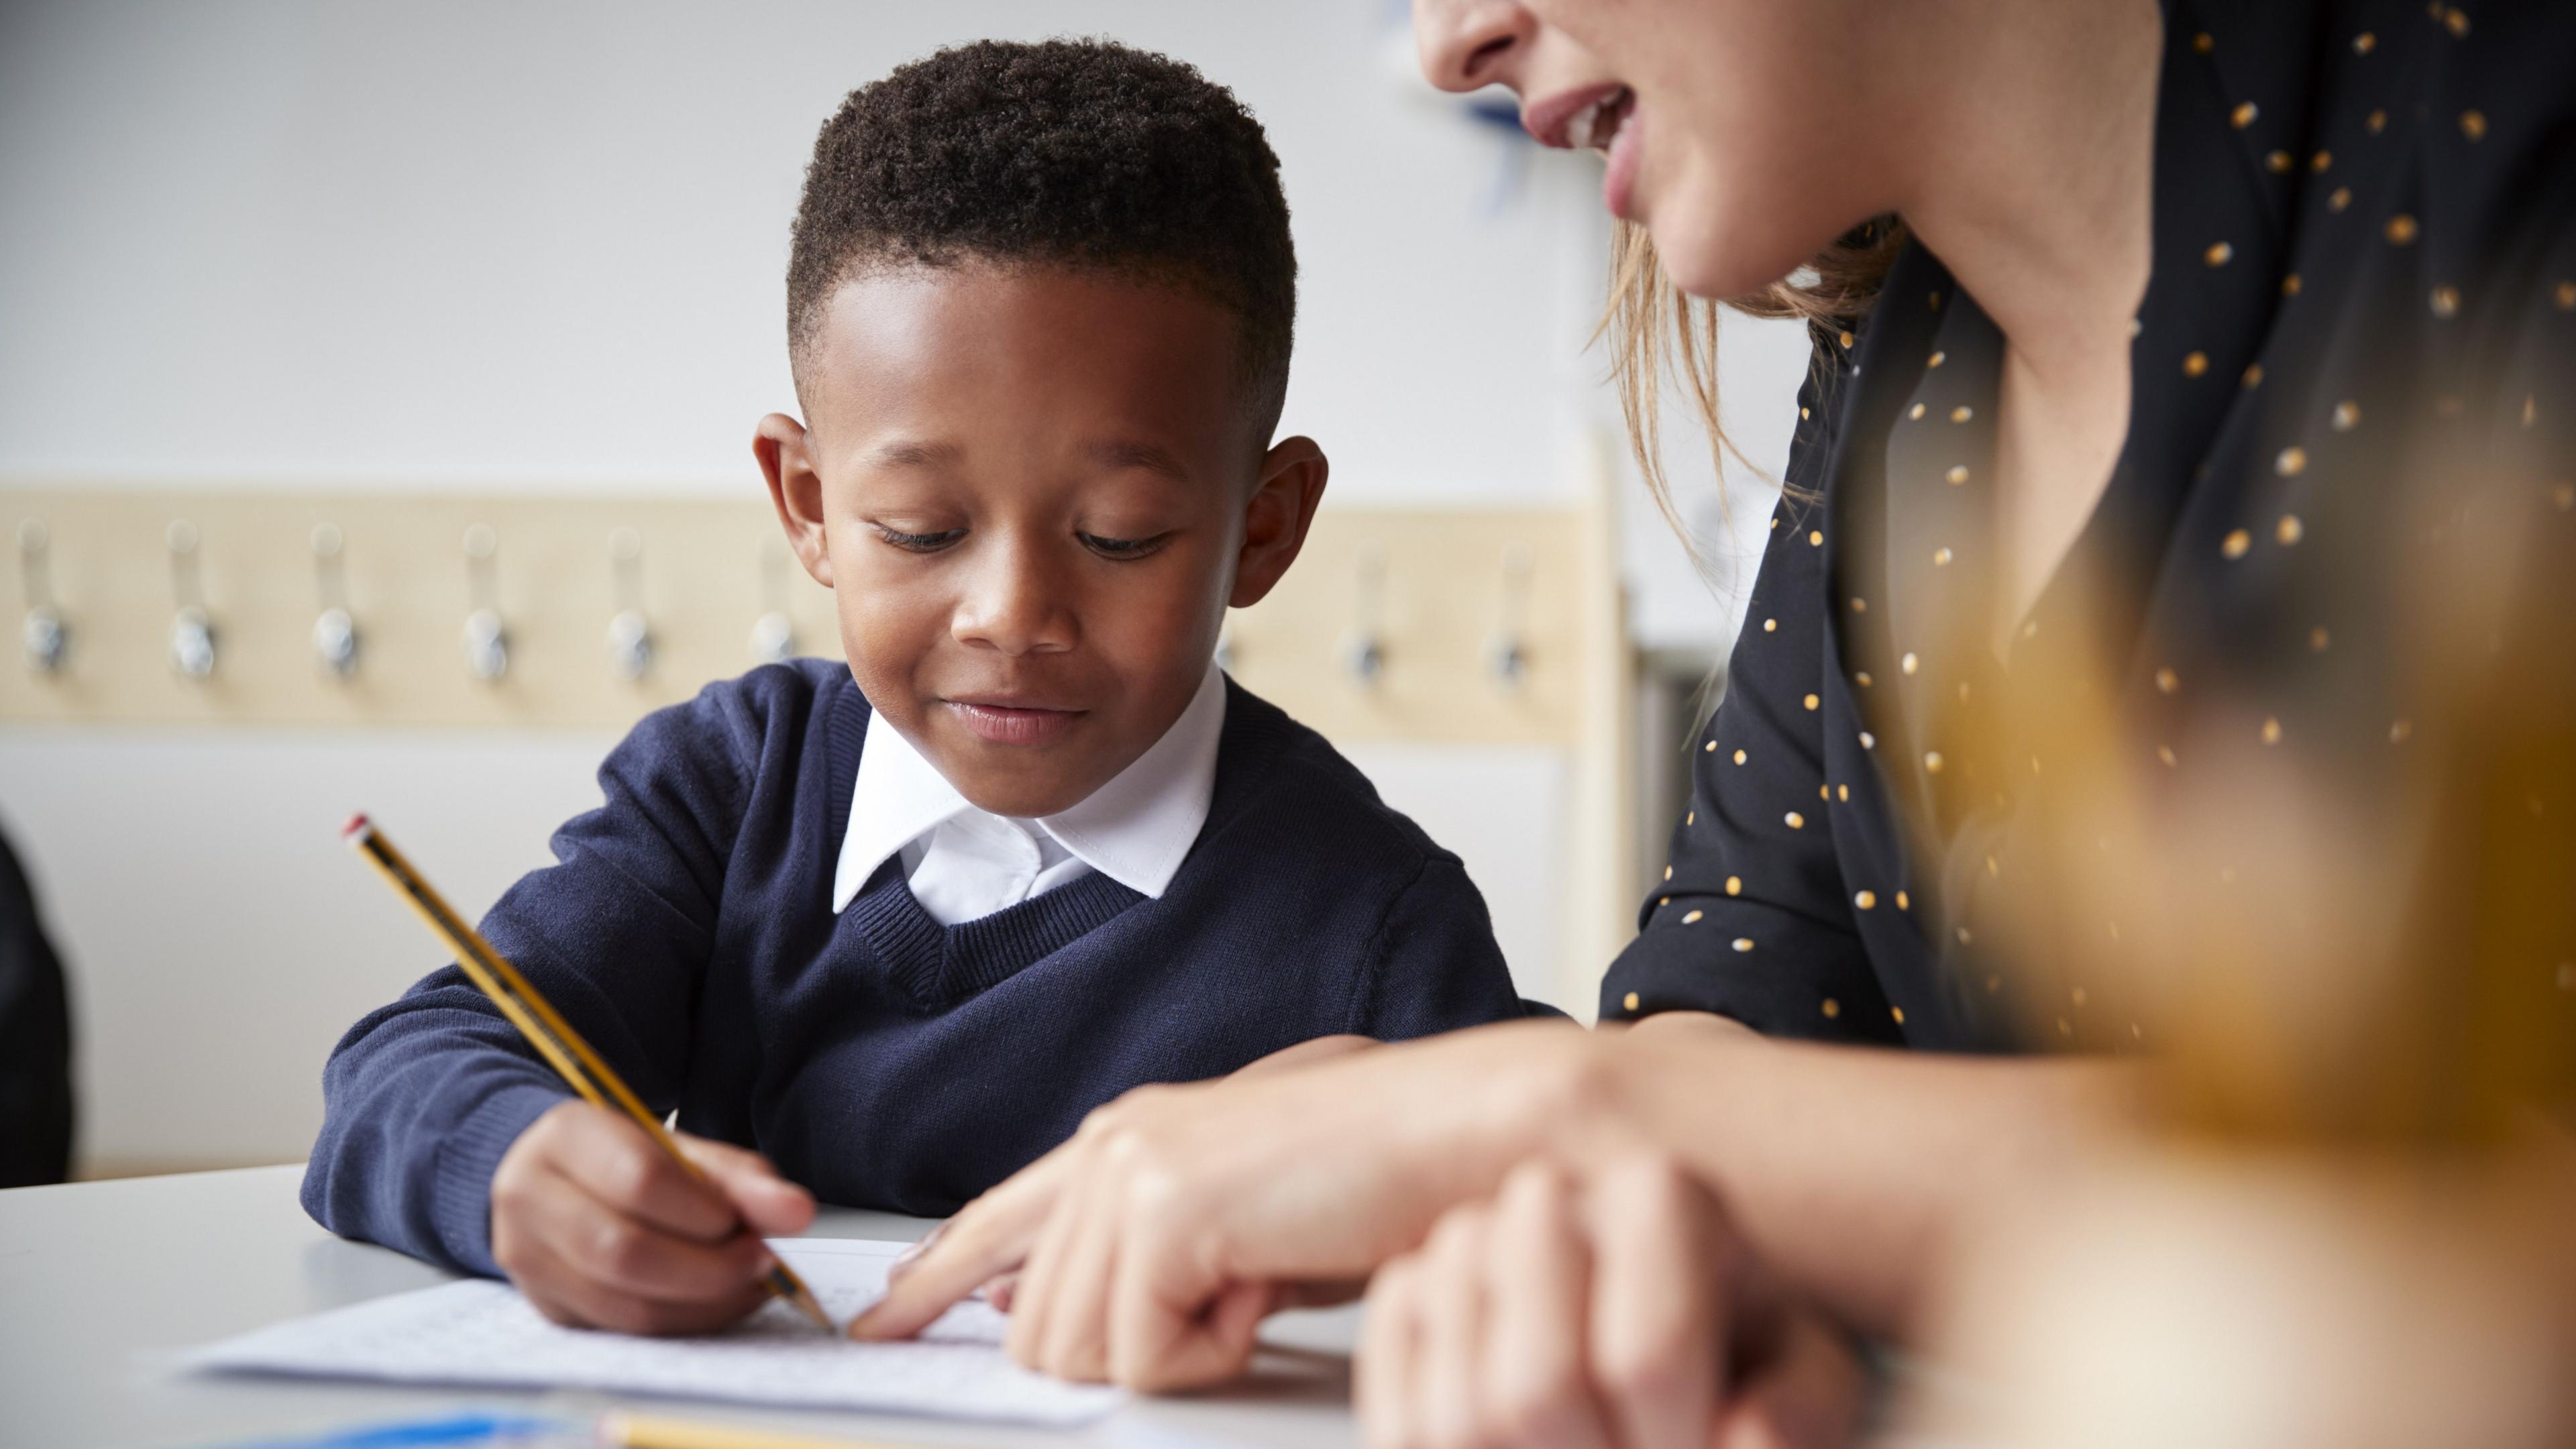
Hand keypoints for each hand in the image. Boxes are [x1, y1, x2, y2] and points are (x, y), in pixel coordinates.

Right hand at [490, 1099, 815, 1333]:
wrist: (556, 1179)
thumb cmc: (627, 1159)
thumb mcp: (684, 1151)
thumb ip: (742, 1180)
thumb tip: (796, 1213)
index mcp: (565, 1137)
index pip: (640, 1181)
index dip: (706, 1212)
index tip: (751, 1224)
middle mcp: (529, 1198)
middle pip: (625, 1252)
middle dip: (710, 1269)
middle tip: (761, 1262)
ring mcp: (528, 1260)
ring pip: (625, 1305)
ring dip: (704, 1304)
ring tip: (747, 1283)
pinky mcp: (548, 1309)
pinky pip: (624, 1331)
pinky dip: (682, 1323)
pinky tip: (714, 1302)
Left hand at [882, 1035, 1382, 1316]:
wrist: (1464, 1136)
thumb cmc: (1381, 1181)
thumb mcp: (1242, 1230)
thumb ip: (1145, 1264)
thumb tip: (1059, 1320)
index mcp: (1128, 1139)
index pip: (995, 1220)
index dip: (934, 1278)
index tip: (885, 1317)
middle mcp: (1113, 1144)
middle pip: (1035, 1327)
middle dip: (1124, 1358)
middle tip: (1224, 1319)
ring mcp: (1131, 1169)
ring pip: (1079, 1351)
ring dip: (1177, 1355)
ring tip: (1254, 1291)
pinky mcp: (1165, 1209)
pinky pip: (1143, 1356)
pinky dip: (1213, 1354)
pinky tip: (1265, 1289)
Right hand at [1360, 1157, 1865, 1448]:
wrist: (1668, 1337)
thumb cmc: (1736, 1359)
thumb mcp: (1802, 1383)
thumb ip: (1795, 1412)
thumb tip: (1738, 1437)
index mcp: (1661, 1197)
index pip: (1644, 1356)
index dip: (1672, 1433)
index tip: (1701, 1443)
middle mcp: (1548, 1198)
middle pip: (1537, 1389)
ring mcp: (1461, 1244)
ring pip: (1459, 1416)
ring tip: (1583, 1443)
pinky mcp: (1403, 1299)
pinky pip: (1396, 1409)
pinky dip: (1449, 1448)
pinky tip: (1515, 1444)